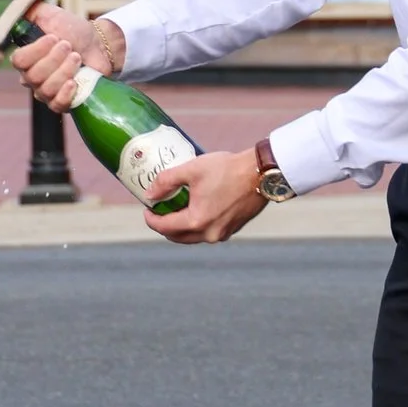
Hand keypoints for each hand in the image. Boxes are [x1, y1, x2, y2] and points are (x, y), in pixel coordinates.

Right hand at [14, 7, 124, 109]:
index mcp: (26, 58)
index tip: (54, 37)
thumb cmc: (73, 30)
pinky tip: (74, 81)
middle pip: (33, 76)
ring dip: (64, 70)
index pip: (18, 61)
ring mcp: (47, 92)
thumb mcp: (51, 14)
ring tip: (77, 57)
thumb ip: (31, 11)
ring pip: (47, 89)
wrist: (98, 44)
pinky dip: (65, 93)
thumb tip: (19, 10)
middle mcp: (32, 78)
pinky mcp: (63, 102)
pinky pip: (56, 105)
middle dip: (54, 58)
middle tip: (69, 46)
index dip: (36, 50)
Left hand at [141, 146, 268, 244]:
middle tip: (160, 211)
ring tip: (178, 208)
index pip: (164, 227)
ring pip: (194, 236)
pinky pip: (209, 232)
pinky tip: (199, 208)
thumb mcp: (192, 170)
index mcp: (196, 221)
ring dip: (182, 226)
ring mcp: (223, 233)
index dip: (151, 219)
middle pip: (178, 237)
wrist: (261, 173)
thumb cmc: (228, 169)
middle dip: (165, 226)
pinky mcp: (233, 229)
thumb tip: (150, 194)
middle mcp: (209, 233)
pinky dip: (199, 224)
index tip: (147, 210)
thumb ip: (166, 181)